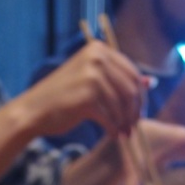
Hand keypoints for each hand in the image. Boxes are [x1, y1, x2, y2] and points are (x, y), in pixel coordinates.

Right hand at [20, 41, 146, 139]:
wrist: (34, 110)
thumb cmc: (63, 97)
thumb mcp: (91, 79)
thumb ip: (118, 78)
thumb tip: (150, 82)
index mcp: (99, 49)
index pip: (133, 73)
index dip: (140, 95)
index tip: (137, 112)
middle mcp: (96, 59)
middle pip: (131, 89)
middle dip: (135, 111)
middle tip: (132, 126)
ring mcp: (92, 77)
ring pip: (123, 105)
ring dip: (125, 123)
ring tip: (122, 133)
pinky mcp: (87, 98)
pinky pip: (111, 118)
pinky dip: (114, 129)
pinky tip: (112, 135)